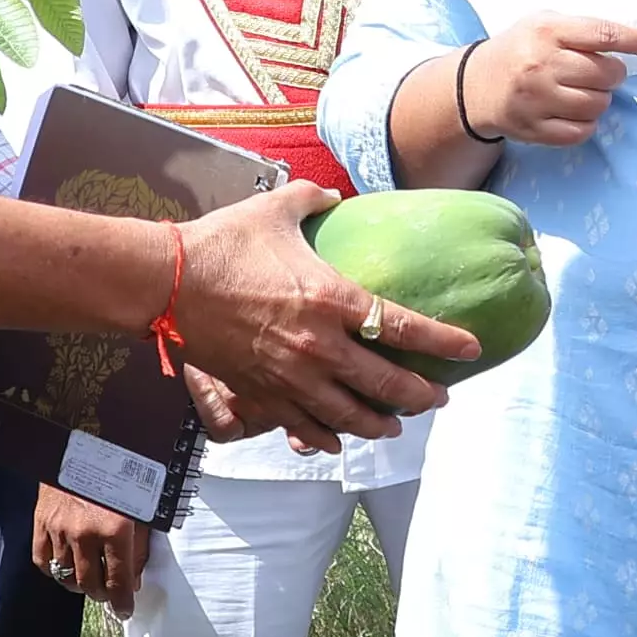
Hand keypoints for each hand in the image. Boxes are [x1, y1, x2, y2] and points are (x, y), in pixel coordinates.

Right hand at [33, 484, 148, 617]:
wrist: (82, 440)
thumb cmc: (120, 471)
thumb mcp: (142, 506)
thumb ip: (140, 545)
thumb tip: (134, 578)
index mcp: (115, 529)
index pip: (118, 582)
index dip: (122, 602)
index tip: (125, 609)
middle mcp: (85, 534)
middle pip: (90, 586)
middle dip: (102, 594)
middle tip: (109, 591)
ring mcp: (59, 529)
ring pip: (66, 577)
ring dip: (80, 584)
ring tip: (90, 576)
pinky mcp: (40, 522)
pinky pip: (43, 562)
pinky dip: (55, 569)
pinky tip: (67, 563)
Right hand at [167, 183, 476, 453]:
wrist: (165, 283)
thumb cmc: (222, 243)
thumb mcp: (276, 209)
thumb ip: (314, 199)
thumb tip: (334, 195)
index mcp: (333, 299)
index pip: (405, 328)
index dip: (444, 343)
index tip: (470, 351)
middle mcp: (320, 346)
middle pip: (386, 385)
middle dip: (420, 396)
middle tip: (438, 398)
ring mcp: (291, 378)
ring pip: (350, 416)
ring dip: (379, 424)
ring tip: (395, 426)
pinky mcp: (262, 395)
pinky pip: (304, 428)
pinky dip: (326, 437)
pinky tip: (337, 441)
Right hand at [475, 13, 636, 146]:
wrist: (474, 85)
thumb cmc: (521, 49)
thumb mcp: (545, 24)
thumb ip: (582, 31)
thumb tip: (636, 43)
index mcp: (547, 31)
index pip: (603, 34)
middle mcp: (541, 64)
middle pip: (606, 74)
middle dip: (613, 75)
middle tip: (600, 73)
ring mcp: (535, 99)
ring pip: (597, 105)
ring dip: (599, 99)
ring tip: (581, 91)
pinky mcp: (533, 129)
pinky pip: (581, 131)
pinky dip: (586, 123)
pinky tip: (572, 111)